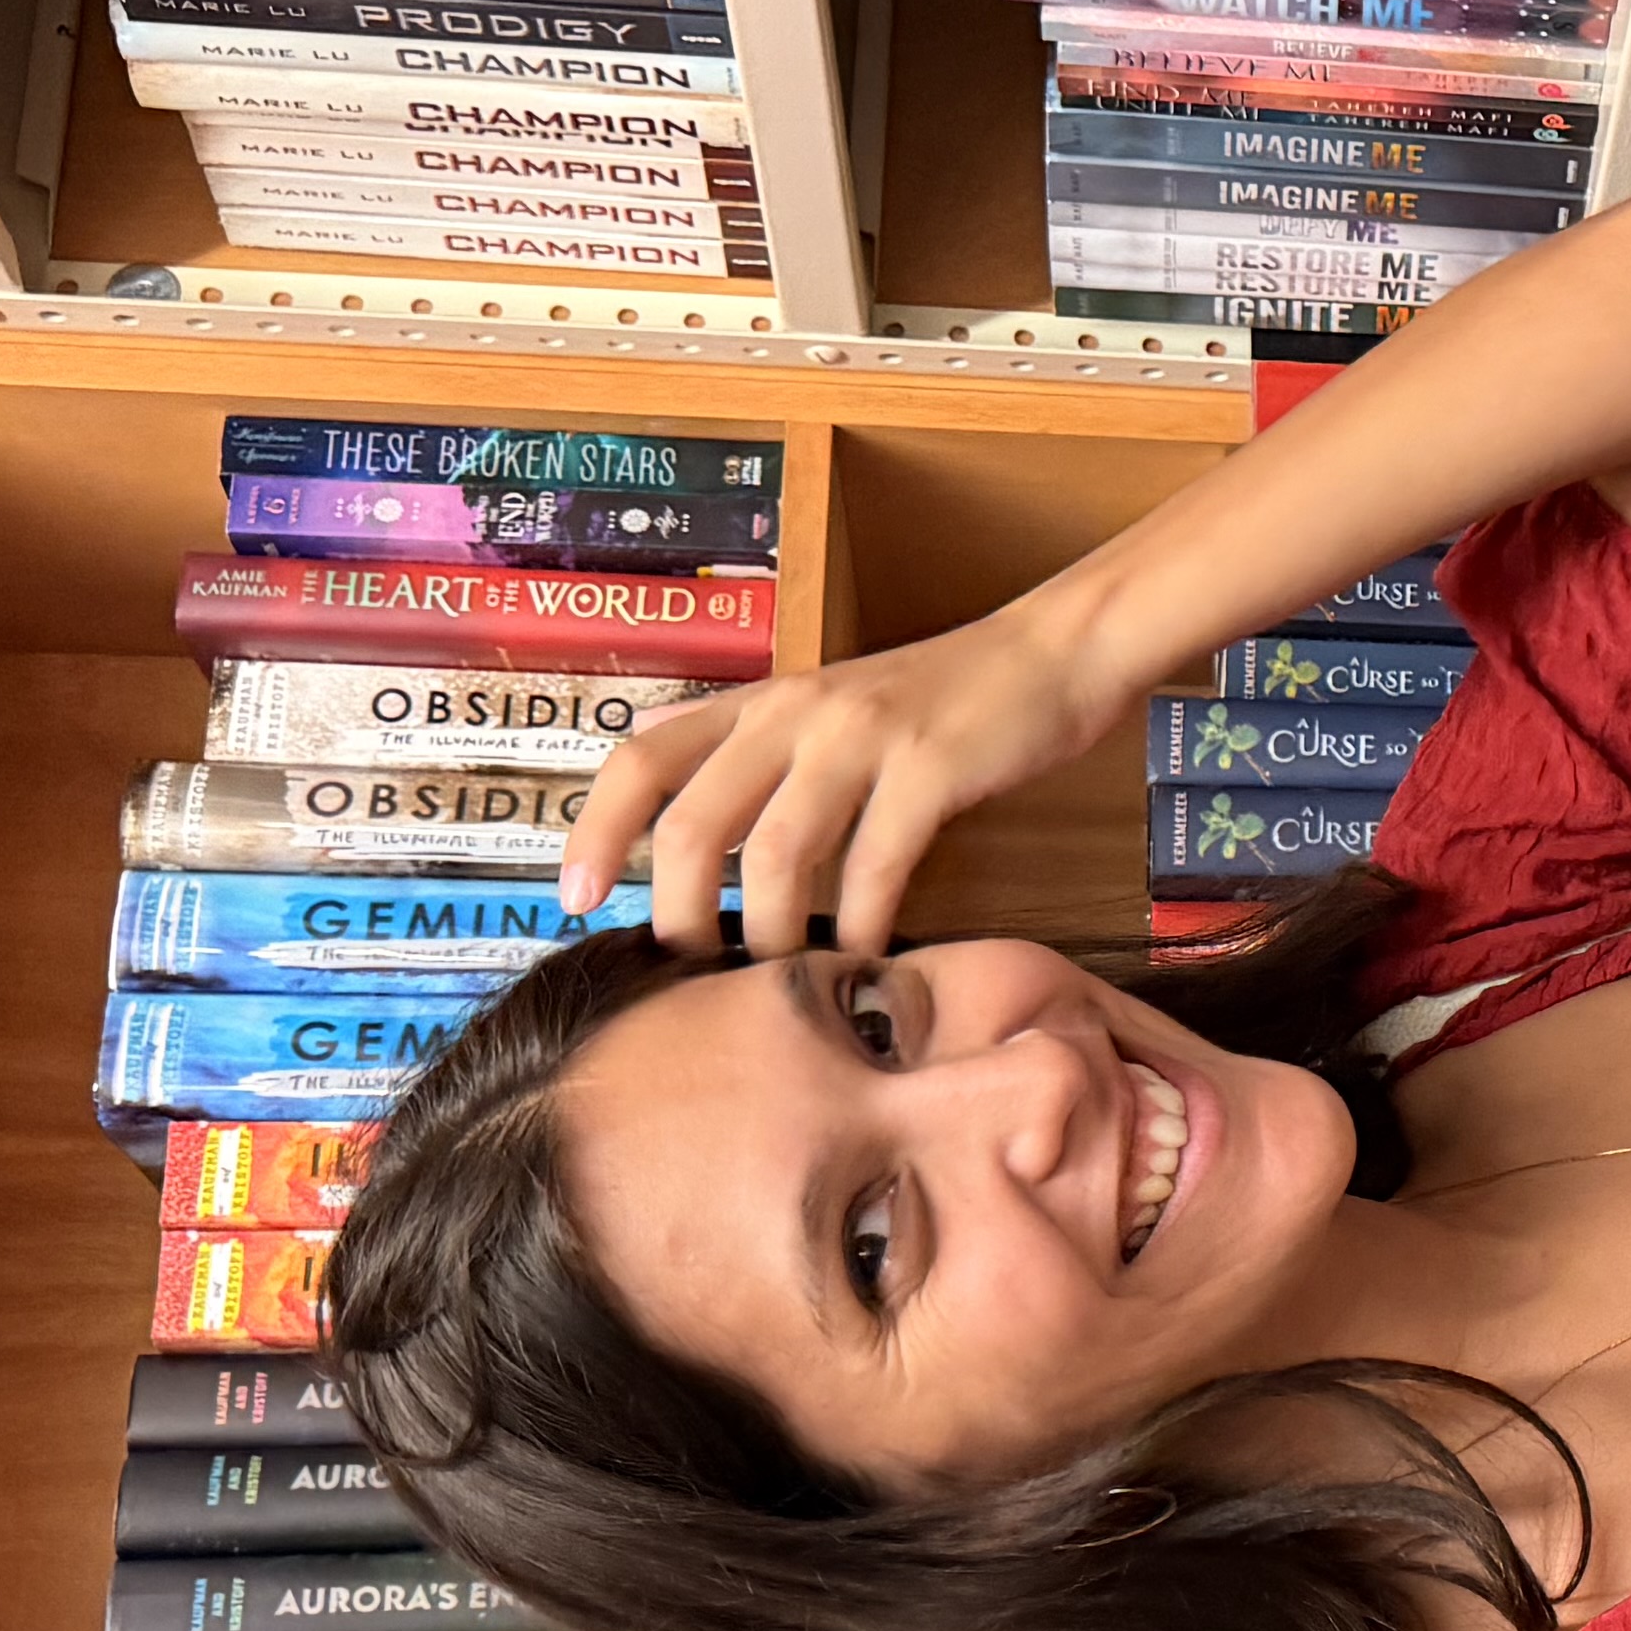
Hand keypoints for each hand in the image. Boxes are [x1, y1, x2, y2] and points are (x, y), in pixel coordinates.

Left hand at [560, 595, 1119, 956]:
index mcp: (761, 701)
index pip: (643, 758)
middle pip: (695, 823)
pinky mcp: (929, 766)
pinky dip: (863, 922)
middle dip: (681, 913)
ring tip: (779, 975)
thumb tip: (689, 819)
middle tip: (689, 973)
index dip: (597, 830)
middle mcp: (795, 711)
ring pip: (777, 853)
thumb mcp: (832, 712)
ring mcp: (860, 737)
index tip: (577, 897)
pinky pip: (875, 865)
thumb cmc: (942, 701)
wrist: (1052, 654)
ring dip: (771, 931)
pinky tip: (867, 951)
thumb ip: (764, 757)